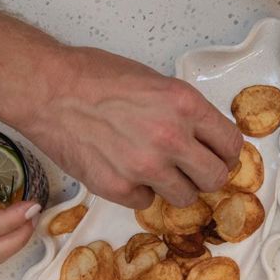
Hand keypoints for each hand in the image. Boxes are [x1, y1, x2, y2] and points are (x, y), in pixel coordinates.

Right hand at [21, 47, 243, 209]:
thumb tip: (205, 137)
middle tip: (193, 170)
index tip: (219, 156)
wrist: (48, 90)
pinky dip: (139, 191)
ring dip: (175, 186)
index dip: (226, 153)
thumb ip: (184, 112)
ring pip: (185, 197)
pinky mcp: (118, 187)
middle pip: (216, 178)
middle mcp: (171, 138)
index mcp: (185, 105)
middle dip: (207, 175)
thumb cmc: (96, 78)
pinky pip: (146, 202)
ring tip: (154, 169)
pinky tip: (123, 169)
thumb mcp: (156, 82)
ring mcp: (145, 166)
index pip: (231, 144)